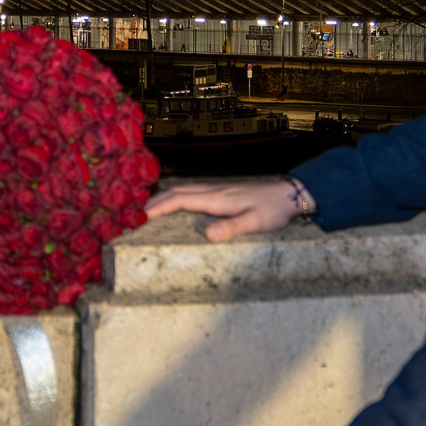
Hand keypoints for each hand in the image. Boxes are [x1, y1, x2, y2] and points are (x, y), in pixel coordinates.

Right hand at [145, 177, 313, 242]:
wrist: (289, 194)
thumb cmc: (273, 210)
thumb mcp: (254, 222)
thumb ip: (231, 228)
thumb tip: (207, 235)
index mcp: (217, 199)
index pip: (180, 200)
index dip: (159, 207)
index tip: (140, 217)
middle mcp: (214, 191)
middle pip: (177, 192)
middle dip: (155, 201)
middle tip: (135, 214)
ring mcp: (218, 190)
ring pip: (184, 190)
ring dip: (164, 197)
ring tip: (149, 209)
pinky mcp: (223, 193)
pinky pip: (193, 192)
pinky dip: (177, 197)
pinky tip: (177, 204)